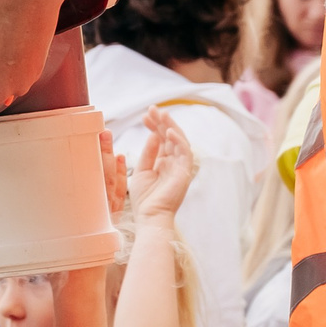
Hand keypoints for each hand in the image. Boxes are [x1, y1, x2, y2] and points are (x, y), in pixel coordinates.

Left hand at [128, 107, 195, 227]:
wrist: (150, 217)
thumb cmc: (144, 199)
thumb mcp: (141, 171)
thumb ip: (148, 154)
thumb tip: (153, 135)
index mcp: (164, 163)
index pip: (162, 140)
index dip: (154, 126)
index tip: (145, 116)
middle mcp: (174, 163)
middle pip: (170, 137)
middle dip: (162, 122)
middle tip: (152, 109)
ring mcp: (180, 167)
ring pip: (179, 141)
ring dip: (170, 126)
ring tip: (161, 114)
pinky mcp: (185, 173)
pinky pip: (185, 153)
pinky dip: (178, 141)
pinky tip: (168, 131)